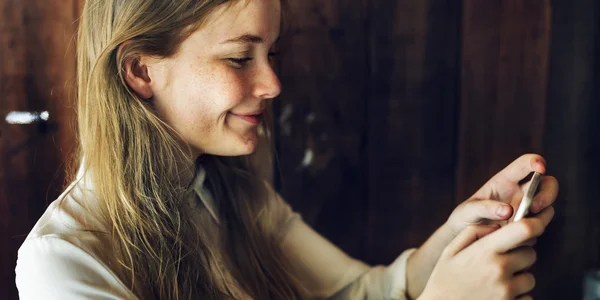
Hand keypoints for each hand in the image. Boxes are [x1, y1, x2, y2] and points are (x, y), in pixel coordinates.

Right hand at [419, 206, 554, 299]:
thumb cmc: (444, 280)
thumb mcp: (450, 251)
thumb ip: (473, 232)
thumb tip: (497, 225)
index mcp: (486, 250)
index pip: (524, 230)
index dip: (535, 224)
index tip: (535, 224)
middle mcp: (500, 269)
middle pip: (531, 254)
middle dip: (520, 255)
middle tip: (501, 262)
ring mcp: (507, 291)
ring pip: (530, 278)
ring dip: (519, 278)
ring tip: (495, 282)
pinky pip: (527, 298)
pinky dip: (517, 297)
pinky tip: (497, 296)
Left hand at [446, 154, 558, 235]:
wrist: (465, 240)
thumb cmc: (464, 219)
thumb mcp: (467, 212)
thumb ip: (484, 208)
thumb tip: (507, 210)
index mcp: (504, 181)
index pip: (525, 164)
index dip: (536, 161)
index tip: (541, 168)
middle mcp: (519, 194)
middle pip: (548, 184)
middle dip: (547, 193)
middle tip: (533, 207)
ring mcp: (526, 211)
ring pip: (548, 207)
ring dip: (542, 215)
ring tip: (521, 226)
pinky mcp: (528, 228)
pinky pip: (539, 228)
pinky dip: (533, 232)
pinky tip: (516, 239)